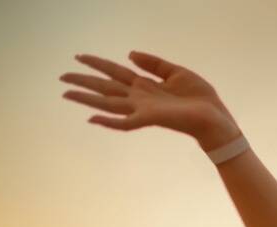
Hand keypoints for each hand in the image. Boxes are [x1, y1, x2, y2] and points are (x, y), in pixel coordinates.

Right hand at [59, 50, 238, 144]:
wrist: (215, 118)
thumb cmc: (200, 99)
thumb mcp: (176, 72)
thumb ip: (153, 63)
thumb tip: (128, 54)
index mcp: (146, 85)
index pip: (116, 72)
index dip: (98, 64)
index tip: (79, 57)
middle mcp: (140, 98)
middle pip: (106, 87)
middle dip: (84, 81)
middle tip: (61, 76)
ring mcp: (142, 110)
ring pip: (108, 103)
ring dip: (87, 99)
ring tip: (66, 92)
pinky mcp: (149, 119)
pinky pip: (124, 122)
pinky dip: (108, 122)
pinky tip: (91, 119)